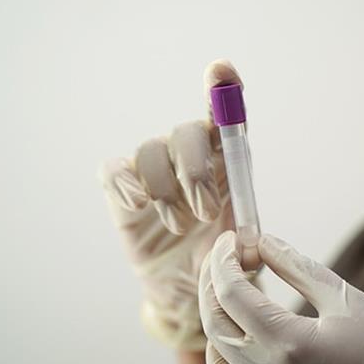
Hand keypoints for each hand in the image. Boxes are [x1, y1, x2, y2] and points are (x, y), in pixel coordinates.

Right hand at [99, 60, 242, 349]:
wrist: (187, 292)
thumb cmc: (220, 263)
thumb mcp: (244, 257)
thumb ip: (248, 245)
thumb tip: (243, 243)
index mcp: (226, 162)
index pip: (225, 118)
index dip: (222, 90)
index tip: (220, 70)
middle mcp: (189, 157)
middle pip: (186, 133)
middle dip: (196, 173)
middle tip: (205, 214)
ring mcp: (153, 170)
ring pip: (151, 151)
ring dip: (166, 192)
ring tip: (180, 227)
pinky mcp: (122, 189)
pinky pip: (114, 170)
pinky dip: (126, 184)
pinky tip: (140, 205)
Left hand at [199, 231, 363, 363]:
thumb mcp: (351, 303)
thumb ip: (301, 269)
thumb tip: (264, 241)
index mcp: (290, 343)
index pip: (231, 292)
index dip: (223, 260)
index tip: (230, 241)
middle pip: (215, 325)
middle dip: (212, 286)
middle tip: (224, 264)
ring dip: (217, 331)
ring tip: (235, 309)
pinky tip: (238, 359)